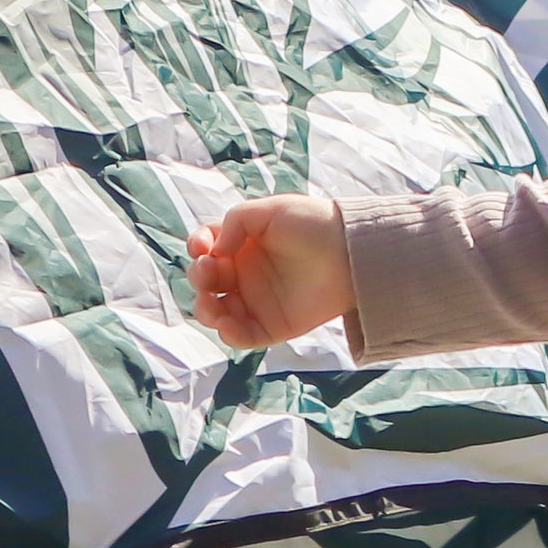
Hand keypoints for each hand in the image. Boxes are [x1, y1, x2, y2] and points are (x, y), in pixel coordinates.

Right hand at [186, 194, 354, 349]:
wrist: (350, 252)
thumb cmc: (313, 224)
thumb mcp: (271, 210)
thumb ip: (236, 220)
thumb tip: (215, 249)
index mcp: (242, 243)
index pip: (206, 248)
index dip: (197, 247)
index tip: (202, 246)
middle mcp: (245, 273)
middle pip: (205, 282)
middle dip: (199, 277)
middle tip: (210, 271)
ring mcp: (256, 301)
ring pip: (216, 312)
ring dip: (205, 310)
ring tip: (214, 305)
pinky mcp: (271, 326)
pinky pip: (242, 337)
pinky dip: (229, 335)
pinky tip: (228, 325)